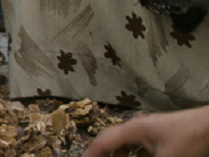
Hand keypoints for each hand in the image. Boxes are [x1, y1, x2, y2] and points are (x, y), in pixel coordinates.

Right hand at [83, 106, 208, 156]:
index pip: (104, 140)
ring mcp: (151, 130)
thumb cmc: (190, 139)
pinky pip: (140, 147)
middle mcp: (138, 127)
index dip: (91, 153)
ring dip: (121, 155)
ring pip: (128, 145)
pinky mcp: (162, 136)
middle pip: (113, 141)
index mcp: (134, 129)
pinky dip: (135, 155)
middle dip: (104, 153)